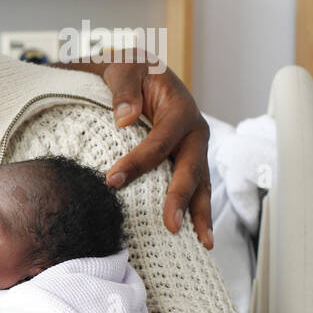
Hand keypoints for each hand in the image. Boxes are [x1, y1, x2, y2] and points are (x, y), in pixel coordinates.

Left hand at [94, 51, 212, 248]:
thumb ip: (124, 91)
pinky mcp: (186, 160)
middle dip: (180, 198)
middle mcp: (193, 132)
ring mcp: (193, 149)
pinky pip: (194, 187)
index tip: (111, 181)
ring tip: (202, 243)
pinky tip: (196, 236)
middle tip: (169, 225)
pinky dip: (195, 210)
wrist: (139, 71)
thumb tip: (125, 118)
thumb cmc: (130, 70)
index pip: (159, 141)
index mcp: (180, 109)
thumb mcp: (124, 69)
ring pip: (200, 184)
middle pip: (190, 168)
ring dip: (200, 214)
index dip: (137, 163)